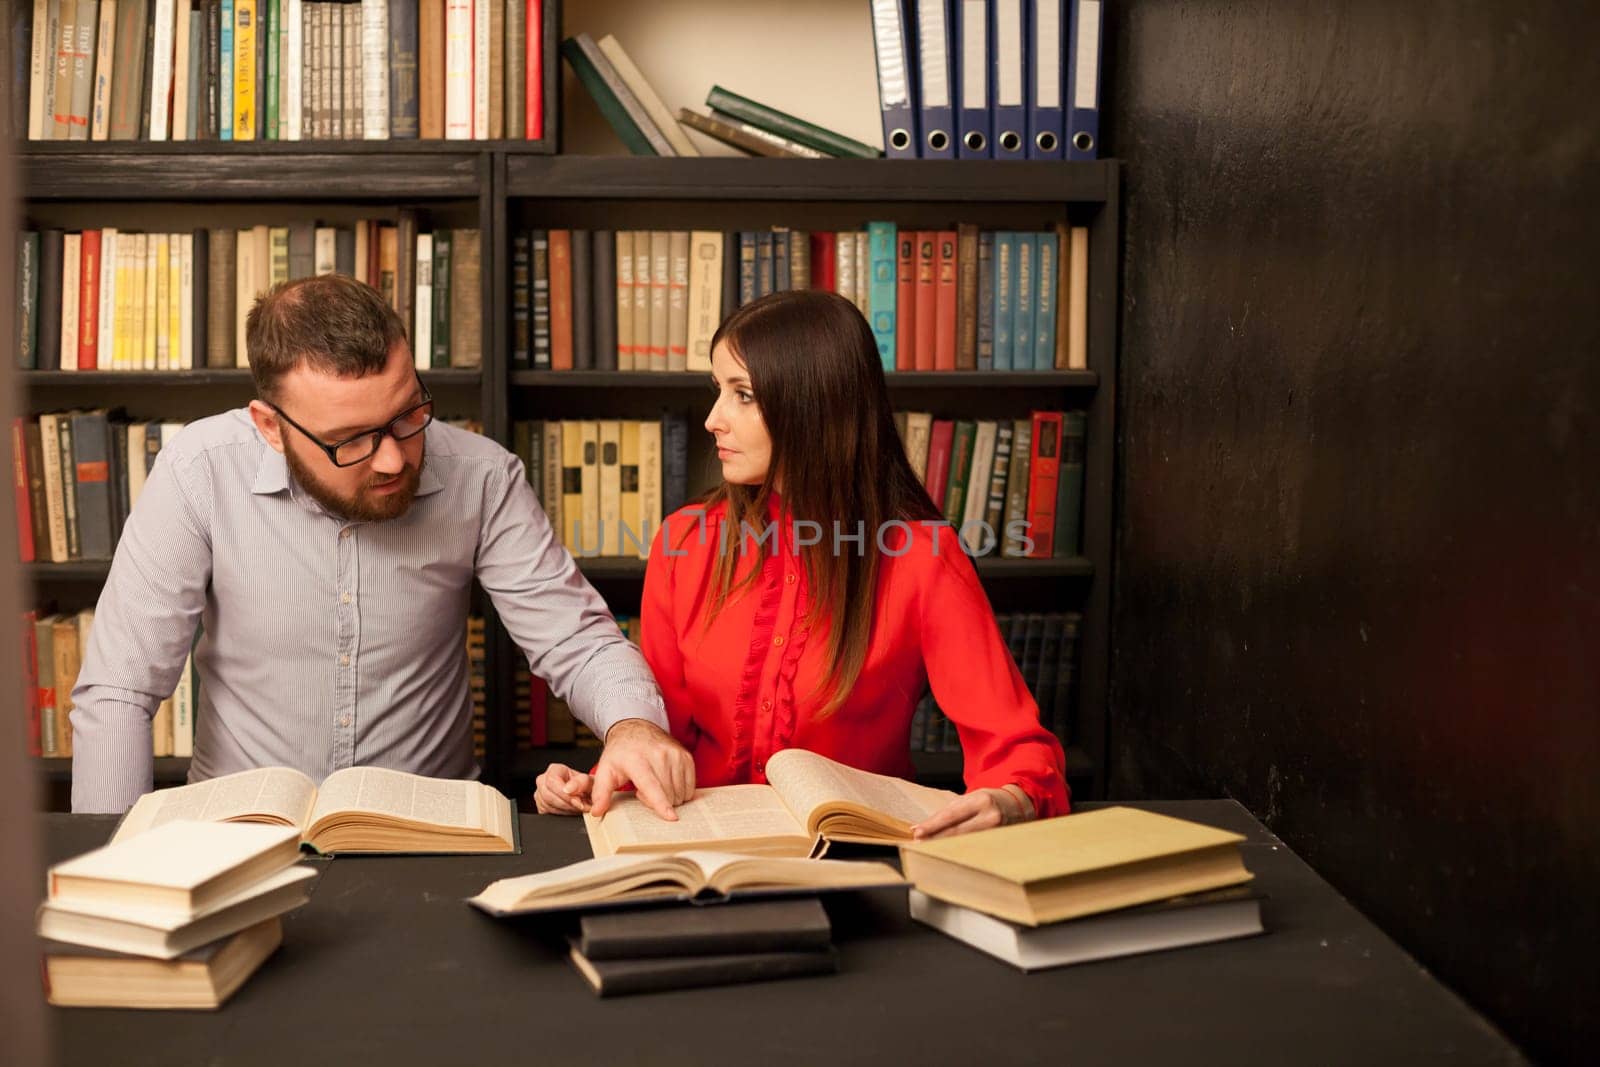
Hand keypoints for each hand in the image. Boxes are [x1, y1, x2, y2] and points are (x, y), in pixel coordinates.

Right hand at [533, 763, 593, 815]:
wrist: (587, 795)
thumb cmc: (586, 786)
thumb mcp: (589, 781)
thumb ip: (581, 783)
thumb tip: (568, 789)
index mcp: (555, 770)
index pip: (552, 781)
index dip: (564, 794)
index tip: (578, 802)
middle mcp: (544, 780)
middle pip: (547, 795)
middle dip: (566, 804)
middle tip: (580, 807)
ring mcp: (540, 793)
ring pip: (546, 806)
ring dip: (565, 810)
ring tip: (577, 808)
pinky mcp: (540, 806)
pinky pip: (546, 813)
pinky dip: (561, 814)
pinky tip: (570, 810)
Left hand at [590, 718, 695, 820]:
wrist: (637, 728)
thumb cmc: (621, 753)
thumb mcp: (605, 770)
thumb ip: (600, 793)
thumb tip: (597, 812)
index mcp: (637, 760)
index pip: (651, 785)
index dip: (660, 803)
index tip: (671, 817)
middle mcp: (659, 755)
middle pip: (668, 794)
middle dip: (657, 802)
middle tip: (643, 790)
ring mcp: (675, 754)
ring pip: (680, 792)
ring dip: (670, 797)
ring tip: (655, 785)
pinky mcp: (686, 756)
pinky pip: (690, 786)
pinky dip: (680, 791)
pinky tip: (667, 782)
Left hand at [910, 786, 1034, 839]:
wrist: (1018, 805)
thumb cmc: (991, 800)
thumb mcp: (972, 797)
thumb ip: (950, 810)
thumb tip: (925, 825)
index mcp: (982, 800)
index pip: (952, 815)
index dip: (933, 825)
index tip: (918, 832)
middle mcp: (991, 816)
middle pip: (957, 832)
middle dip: (935, 838)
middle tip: (919, 843)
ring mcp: (997, 832)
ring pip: (964, 843)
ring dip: (944, 846)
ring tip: (928, 848)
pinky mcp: (998, 844)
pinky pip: (974, 849)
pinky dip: (958, 851)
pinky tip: (947, 853)